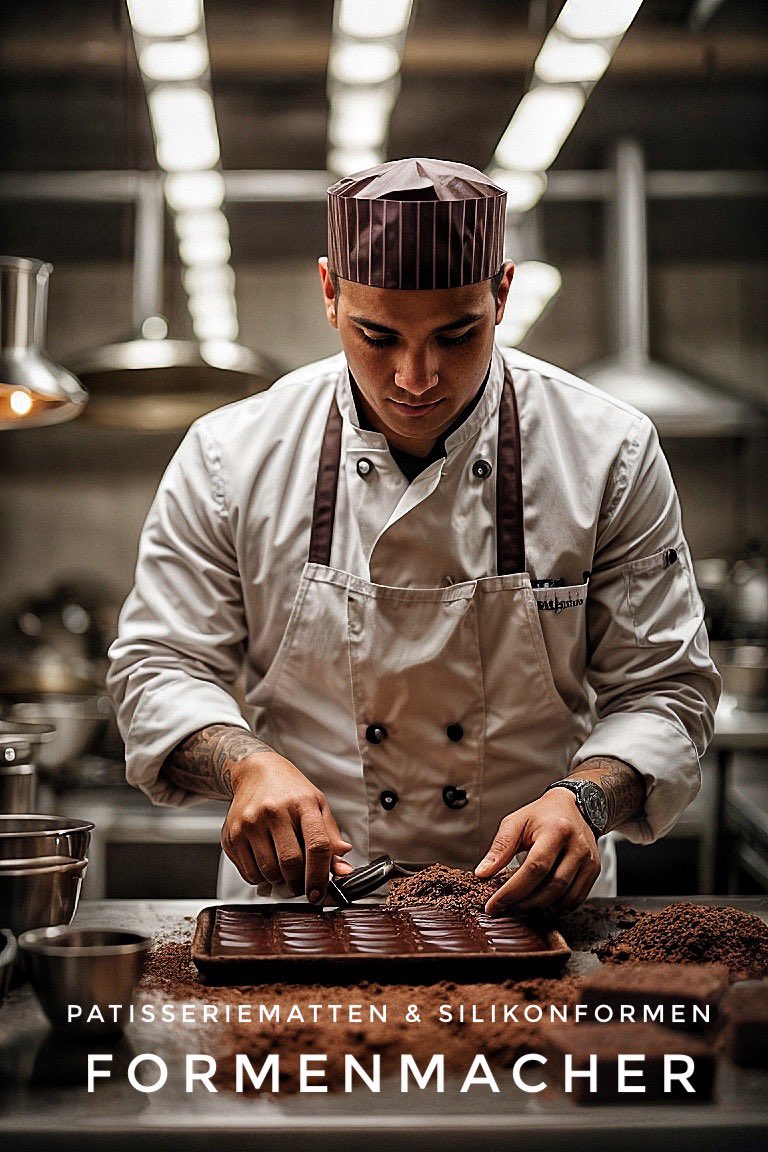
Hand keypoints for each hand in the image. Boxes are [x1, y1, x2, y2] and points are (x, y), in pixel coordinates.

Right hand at [221, 750, 351, 901]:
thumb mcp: (317, 805)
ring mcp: (250, 823)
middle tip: (301, 884)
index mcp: (302, 803)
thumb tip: (343, 870)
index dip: (319, 875)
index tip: (319, 893)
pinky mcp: (231, 835)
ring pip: (268, 872)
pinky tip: (266, 864)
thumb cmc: (289, 790)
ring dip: (279, 882)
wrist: (256, 772)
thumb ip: (330, 838)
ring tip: (283, 870)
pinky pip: (249, 873)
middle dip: (299, 883)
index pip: (317, 845)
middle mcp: (273, 811)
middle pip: (290, 863)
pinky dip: (261, 879)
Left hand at [475, 789, 600, 914]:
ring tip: (521, 905)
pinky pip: (576, 899)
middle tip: (506, 908)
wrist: (575, 807)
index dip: (512, 891)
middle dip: (525, 903)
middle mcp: (577, 846)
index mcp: (556, 830)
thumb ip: (500, 848)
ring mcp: (589, 860)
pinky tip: (542, 902)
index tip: (494, 905)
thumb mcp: (516, 822)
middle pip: (552, 887)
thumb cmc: (543, 814)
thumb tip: (483, 873)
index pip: (534, 868)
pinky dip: (557, 907)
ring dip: (541, 908)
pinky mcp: (594, 870)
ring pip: (565, 898)